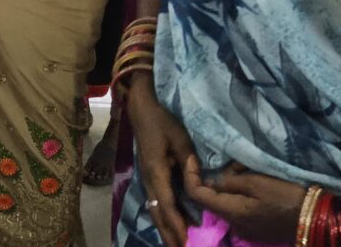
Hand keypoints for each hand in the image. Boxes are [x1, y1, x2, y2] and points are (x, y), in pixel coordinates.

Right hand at [127, 72, 196, 246]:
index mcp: (156, 171)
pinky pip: (156, 201)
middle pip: (158, 213)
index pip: (167, 204)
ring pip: (155, 209)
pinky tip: (174, 222)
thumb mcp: (179, 137)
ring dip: (166, 227)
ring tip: (178, 243)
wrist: (141, 107)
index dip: (176, 224)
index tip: (186, 240)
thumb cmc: (161, 120)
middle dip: (169, 233)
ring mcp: (147, 177)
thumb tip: (199, 180)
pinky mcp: (149, 175)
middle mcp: (149, 179)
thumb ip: (189, 160)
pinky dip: (164, 215)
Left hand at [184, 161, 303, 241]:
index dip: (190, 174)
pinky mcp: (255, 227)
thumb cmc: (285, 196)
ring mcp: (245, 229)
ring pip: (226, 202)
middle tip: (233, 162)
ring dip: (230, 184)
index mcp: (230, 212)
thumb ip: (229, 182)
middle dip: (215, 177)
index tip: (193, 157)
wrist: (315, 219)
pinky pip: (238, 207)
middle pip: (211, 198)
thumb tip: (212, 181)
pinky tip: (254, 181)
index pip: (196, 194)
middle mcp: (233, 224)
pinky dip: (240, 193)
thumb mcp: (255, 182)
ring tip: (246, 168)